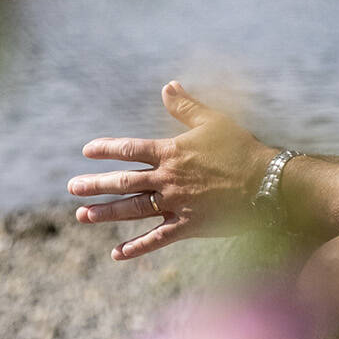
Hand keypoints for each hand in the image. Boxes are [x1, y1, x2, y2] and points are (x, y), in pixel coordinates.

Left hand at [68, 81, 277, 260]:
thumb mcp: (213, 121)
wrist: (266, 183)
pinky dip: (136, 247)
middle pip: (124, 182)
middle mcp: (168, 179)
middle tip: (72, 187)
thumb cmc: (241, 149)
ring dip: (106, 213)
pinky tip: (117, 253)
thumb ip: (186, 107)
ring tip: (82, 216)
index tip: (88, 151)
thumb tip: (167, 86)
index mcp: (172, 152)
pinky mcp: (188, 226)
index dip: (107, 149)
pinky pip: (157, 239)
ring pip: (133, 210)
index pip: (130, 149)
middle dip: (96, 185)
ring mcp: (176, 204)